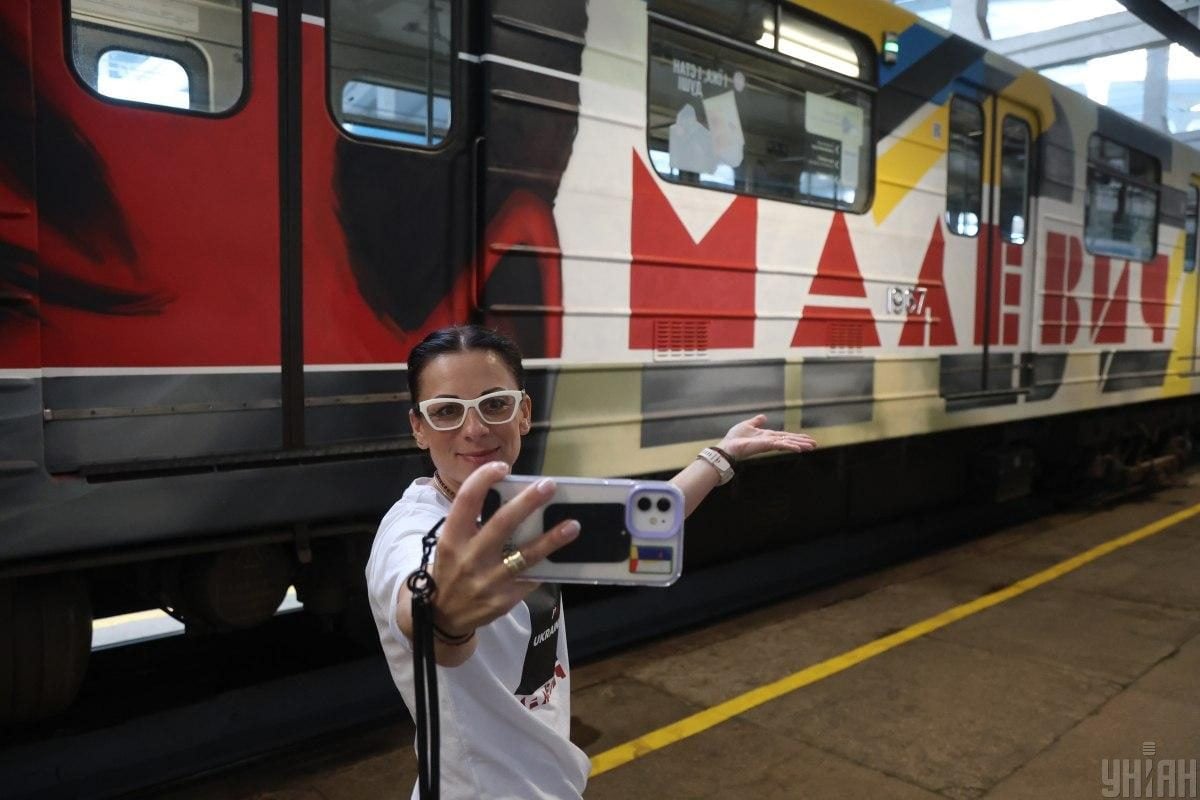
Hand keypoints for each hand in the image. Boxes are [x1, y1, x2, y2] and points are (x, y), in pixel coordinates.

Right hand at [427, 462, 578, 636]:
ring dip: (551, 539)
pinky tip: (562, 556)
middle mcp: (468, 557)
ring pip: (525, 555)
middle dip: (527, 502)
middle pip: (502, 523)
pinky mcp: (504, 599)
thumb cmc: (450, 569)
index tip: (502, 467)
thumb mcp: (451, 545)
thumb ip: (473, 525)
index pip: (466, 500)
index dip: (483, 479)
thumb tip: (513, 500)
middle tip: (548, 485)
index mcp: (451, 538)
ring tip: (573, 525)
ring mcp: (487, 580)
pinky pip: (531, 578)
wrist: (441, 616)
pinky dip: (546, 565)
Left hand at [717, 414, 815, 461]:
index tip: (807, 438)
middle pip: (790, 440)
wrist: (728, 445)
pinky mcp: (766, 445)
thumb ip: (757, 421)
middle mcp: (770, 440)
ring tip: (812, 446)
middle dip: (802, 442)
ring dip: (800, 444)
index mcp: (767, 436)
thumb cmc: (735, 437)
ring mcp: (769, 443)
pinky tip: (799, 448)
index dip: (796, 437)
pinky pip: (780, 445)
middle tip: (815, 444)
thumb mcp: (747, 424)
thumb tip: (764, 417)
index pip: (785, 436)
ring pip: (788, 443)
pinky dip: (790, 446)